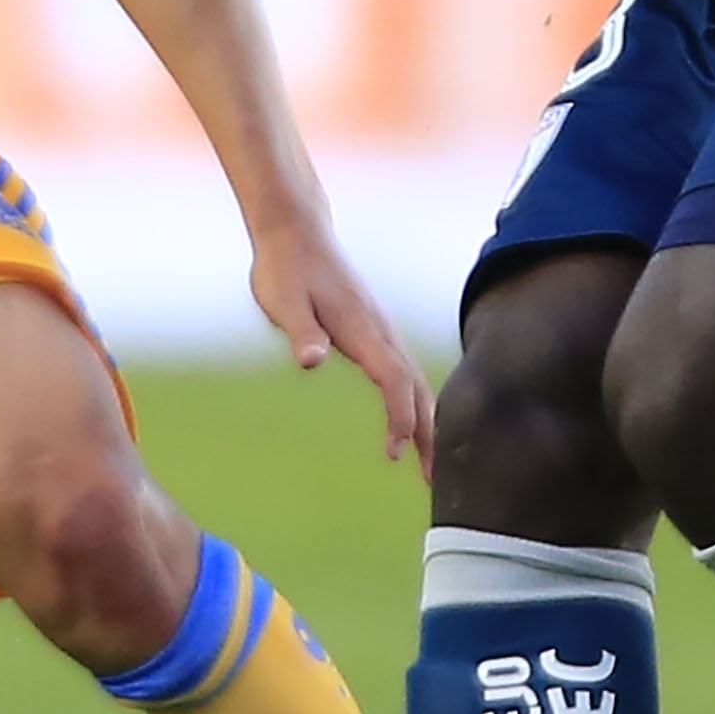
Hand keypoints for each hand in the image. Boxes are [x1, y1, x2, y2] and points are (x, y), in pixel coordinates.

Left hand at [249, 214, 436, 470]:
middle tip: (432, 479)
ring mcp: (382, 331)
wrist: (297, 233)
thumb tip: (311, 360)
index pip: (393, 380)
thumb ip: (301, 332)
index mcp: (363, 329)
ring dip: (426, 422)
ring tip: (429, 462)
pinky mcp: (376, 331)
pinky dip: (415, 402)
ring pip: (416, 382)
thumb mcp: (282, 300)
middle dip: (427, 433)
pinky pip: (405, 373)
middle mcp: (381, 331)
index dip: (399, 417)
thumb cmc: (285, 269)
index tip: (395, 453)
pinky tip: (412, 421)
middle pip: (416, 388)